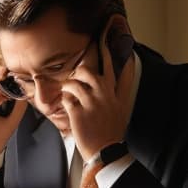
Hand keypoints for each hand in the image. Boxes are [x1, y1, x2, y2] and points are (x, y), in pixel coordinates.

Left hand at [60, 35, 129, 161]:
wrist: (105, 152)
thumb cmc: (111, 133)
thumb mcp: (121, 110)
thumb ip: (120, 92)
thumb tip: (122, 75)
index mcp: (117, 96)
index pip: (117, 70)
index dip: (111, 53)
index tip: (107, 35)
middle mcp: (106, 96)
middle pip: (90, 72)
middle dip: (80, 72)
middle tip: (75, 77)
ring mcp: (92, 104)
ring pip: (75, 83)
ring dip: (68, 87)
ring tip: (68, 93)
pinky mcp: (79, 112)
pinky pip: (67, 98)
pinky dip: (65, 101)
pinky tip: (68, 107)